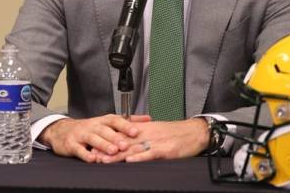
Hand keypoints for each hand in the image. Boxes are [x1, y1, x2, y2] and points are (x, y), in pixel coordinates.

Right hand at [39, 114, 150, 162]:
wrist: (61, 131)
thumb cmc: (88, 128)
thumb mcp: (106, 122)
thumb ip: (127, 121)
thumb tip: (148, 119)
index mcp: (101, 121)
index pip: (114, 120)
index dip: (125, 125)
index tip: (136, 131)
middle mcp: (92, 126)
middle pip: (104, 130)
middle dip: (115, 137)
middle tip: (125, 144)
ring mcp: (80, 135)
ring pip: (92, 139)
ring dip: (103, 145)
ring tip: (113, 151)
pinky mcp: (71, 145)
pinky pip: (79, 150)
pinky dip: (85, 154)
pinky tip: (92, 159)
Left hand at [92, 117, 209, 162]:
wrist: (195, 132)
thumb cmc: (177, 133)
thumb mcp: (156, 130)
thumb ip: (142, 135)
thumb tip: (128, 141)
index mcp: (144, 129)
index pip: (122, 134)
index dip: (107, 140)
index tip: (95, 146)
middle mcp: (146, 134)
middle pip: (123, 142)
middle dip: (108, 149)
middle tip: (94, 155)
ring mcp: (155, 142)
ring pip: (133, 148)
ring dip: (118, 155)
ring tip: (105, 160)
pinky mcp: (165, 150)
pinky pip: (149, 153)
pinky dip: (139, 157)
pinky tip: (130, 160)